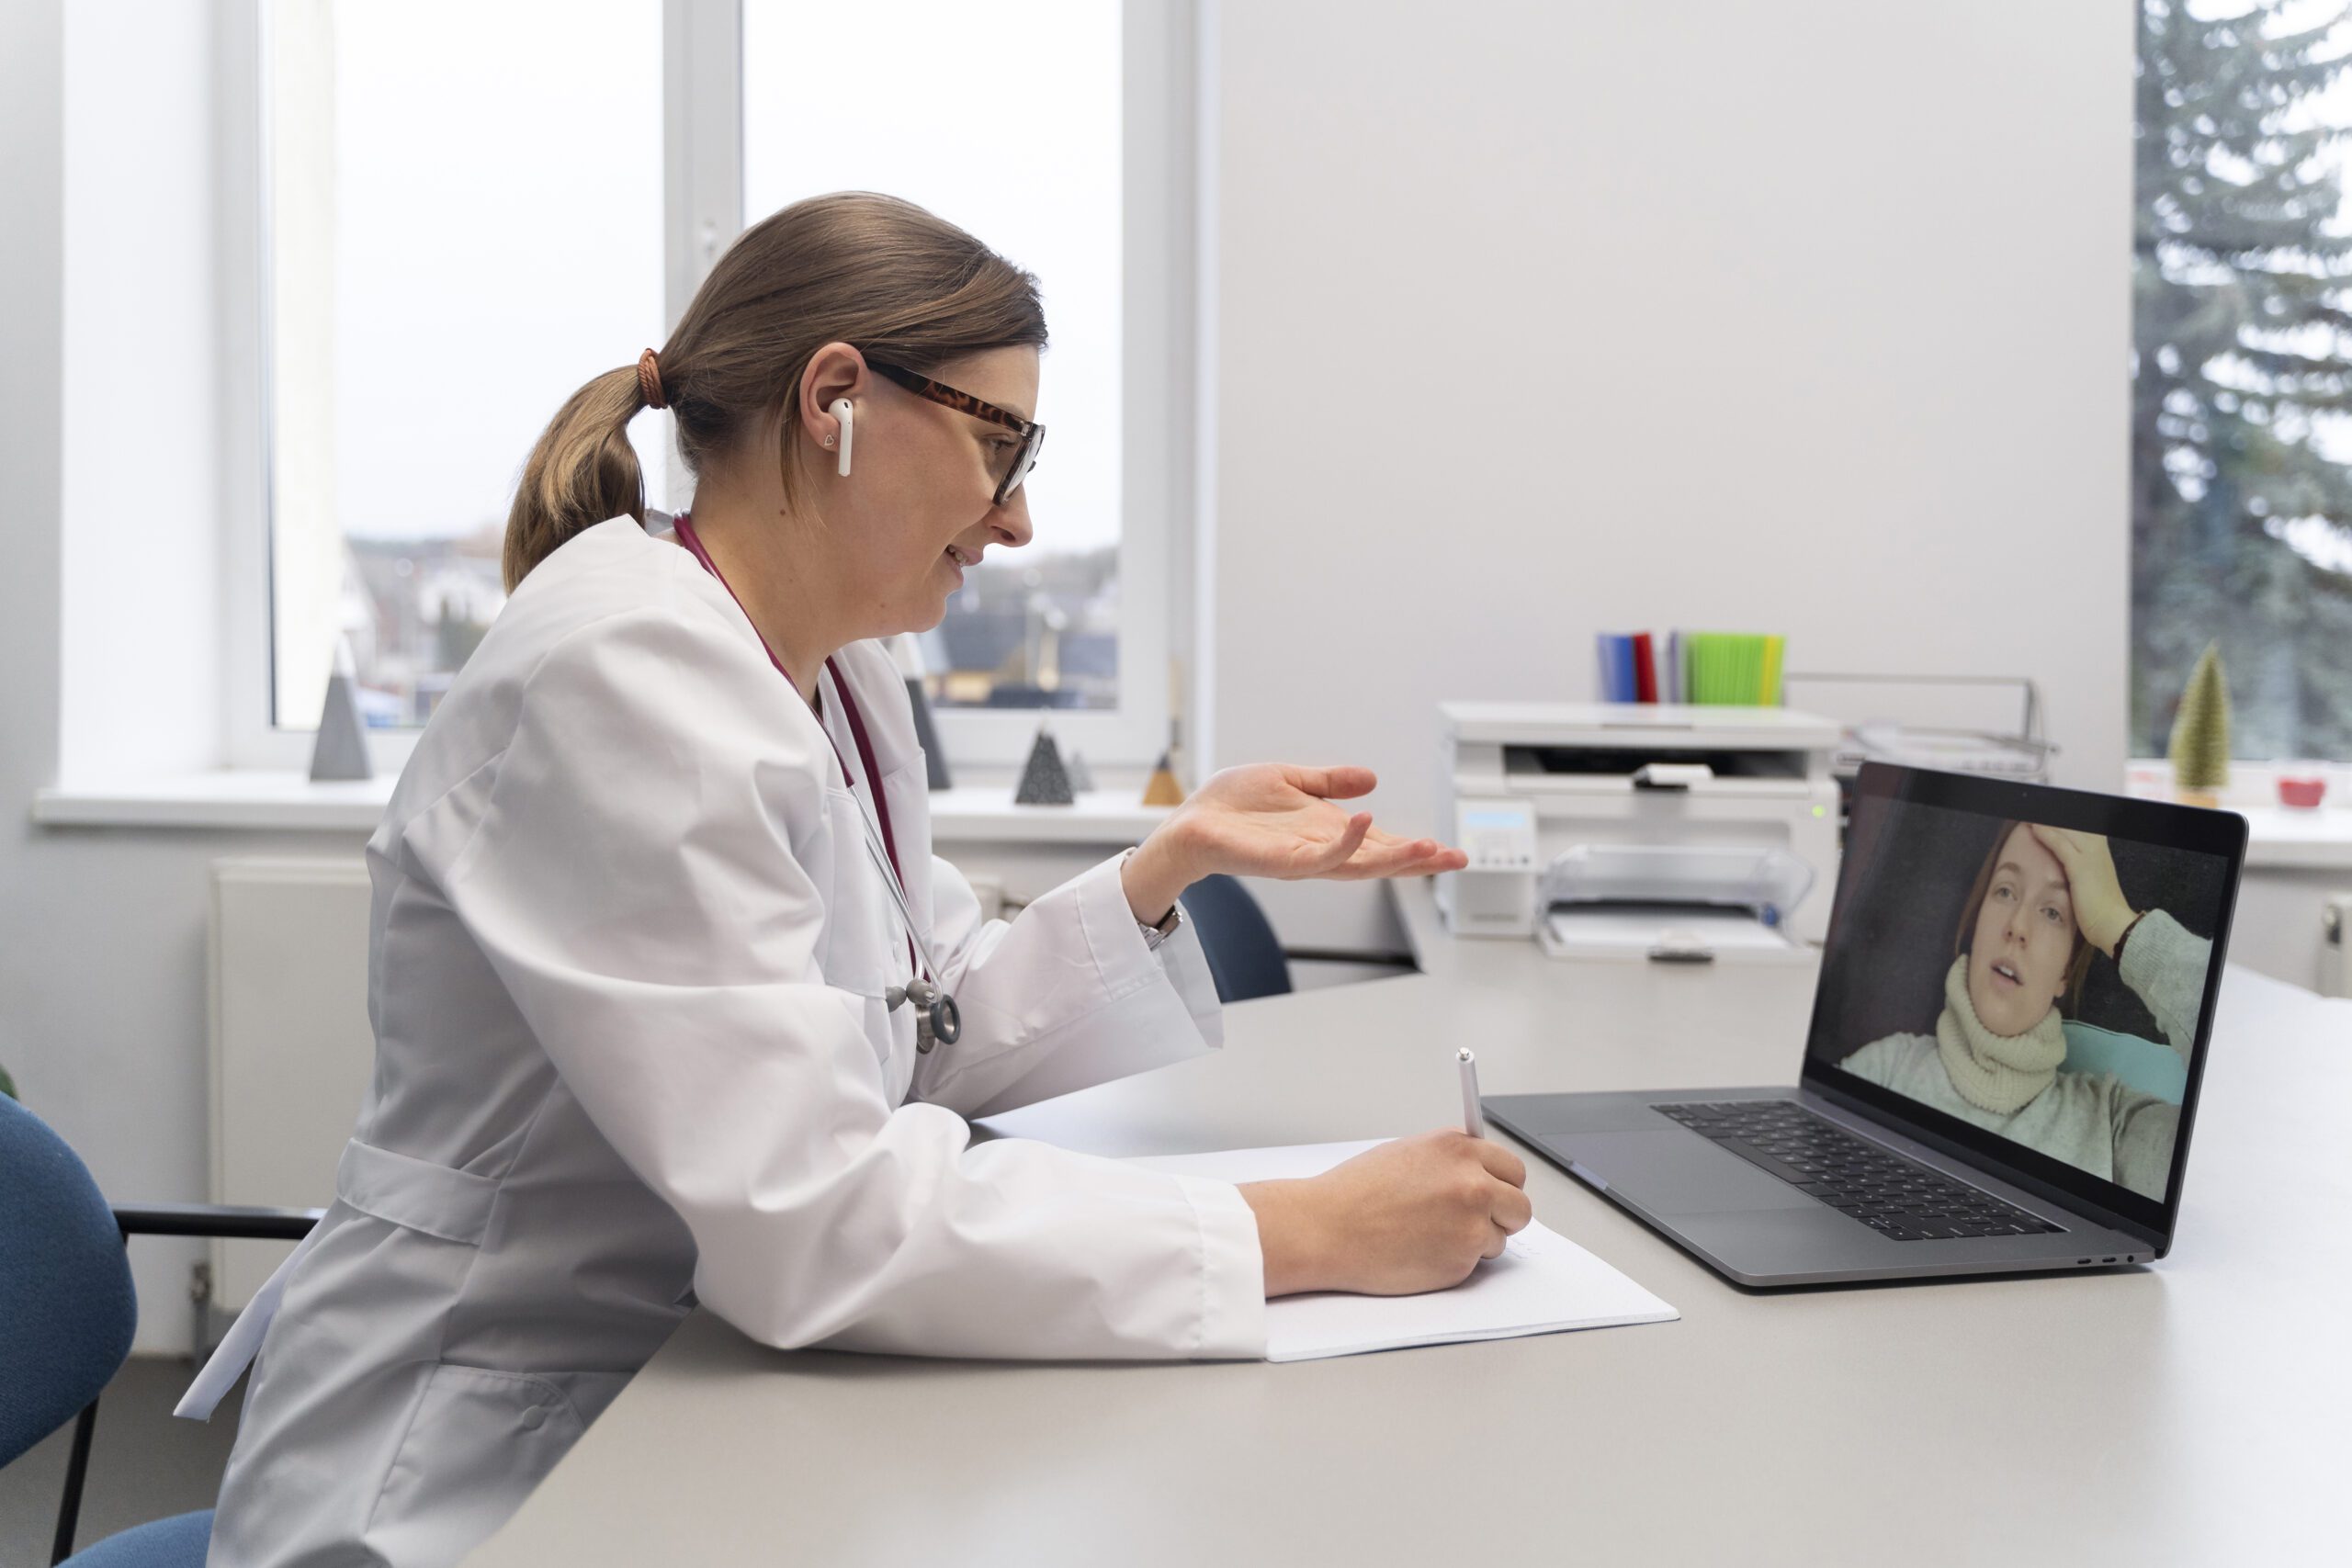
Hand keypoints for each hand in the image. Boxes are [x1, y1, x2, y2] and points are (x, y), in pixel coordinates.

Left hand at [1157, 764, 1469, 886]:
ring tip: (1427, 847)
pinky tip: (1365, 822)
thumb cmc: (1231, 806)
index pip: (1380, 845)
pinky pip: (1319, 857)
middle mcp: (1320, 851)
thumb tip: (1372, 779)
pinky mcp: (1281, 862)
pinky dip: (1345, 843)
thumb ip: (1330, 781)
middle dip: (1419, 862)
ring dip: (1394, 858)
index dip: (1414, 849)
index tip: (1450, 850)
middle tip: (1457, 859)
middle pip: (1379, 862)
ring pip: (1358, 866)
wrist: (1189, 822)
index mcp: (1327, 833)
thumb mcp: (1291, 781)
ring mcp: (1303, 860)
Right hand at [1239, 1131, 1532, 1296]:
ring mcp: (1471, 1223)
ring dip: (1477, 1241)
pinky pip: (1476, 1263)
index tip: (1494, 1192)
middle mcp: (1472, 1183)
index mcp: (1458, 1149)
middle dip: (1503, 1215)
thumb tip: (1478, 1172)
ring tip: (1432, 1235)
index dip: (1502, 1184)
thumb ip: (1450, 1161)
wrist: (1327, 1228)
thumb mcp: (1408, 1153)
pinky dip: (1456, 1261)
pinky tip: (1422, 1251)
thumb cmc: (1355, 1192)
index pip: (1512, 1168)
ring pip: (1500, 1237)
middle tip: (1476, 1221)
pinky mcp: (1462, 1260)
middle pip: (1519, 1205)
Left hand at [2026, 823, 2137, 957]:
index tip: (2045, 817)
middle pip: (2074, 825)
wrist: (2114, 926)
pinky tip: (2035, 828)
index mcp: (2100, 853)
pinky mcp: (2082, 867)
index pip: (2081, 828)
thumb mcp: (2087, 884)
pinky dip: (2048, 835)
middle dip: (2055, 819)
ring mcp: (2092, 857)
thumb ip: (2076, 871)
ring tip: (2030, 816)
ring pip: (2067, 831)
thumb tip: (2058, 865)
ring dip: (2048, 823)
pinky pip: (2062, 845)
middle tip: (2034, 811)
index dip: (2064, 822)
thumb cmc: (2099, 910)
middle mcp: (2098, 851)